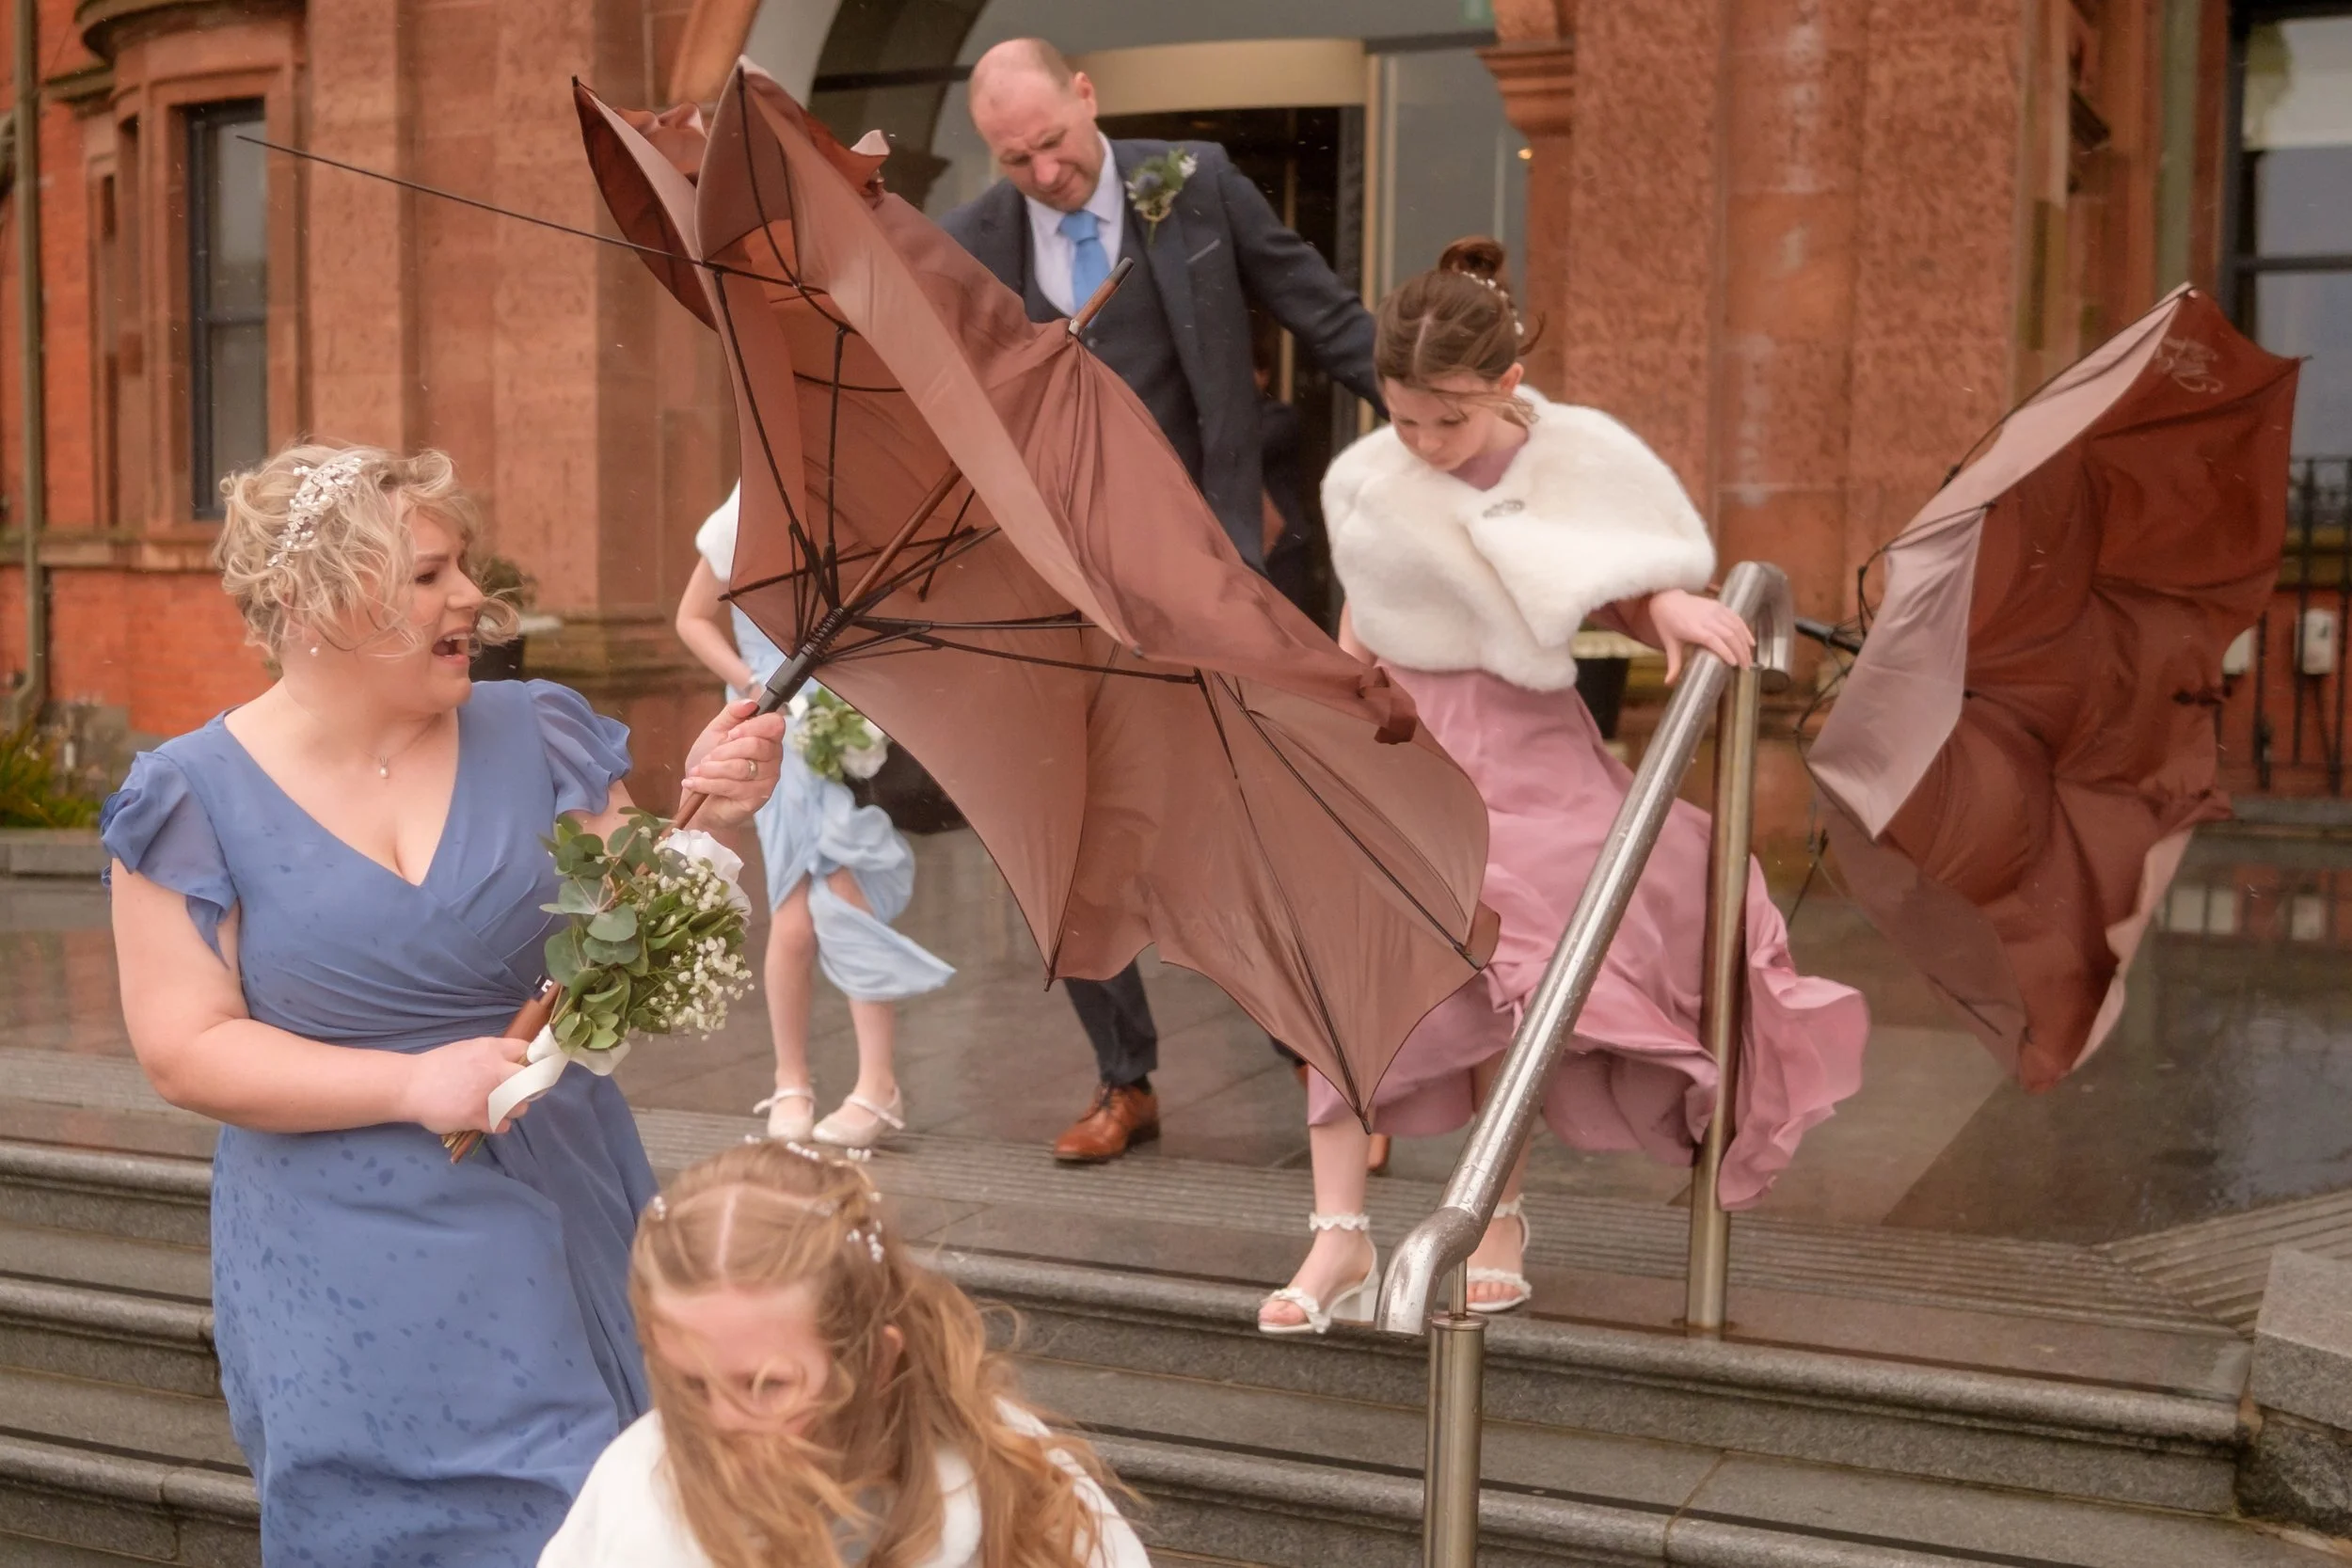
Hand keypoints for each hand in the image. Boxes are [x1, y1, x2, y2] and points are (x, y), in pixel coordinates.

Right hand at [400, 1035, 533, 1134]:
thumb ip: (493, 1055)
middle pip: (532, 1081)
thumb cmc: (438, 1066)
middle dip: (529, 1088)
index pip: (528, 1052)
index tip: (529, 1071)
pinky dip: (498, 1124)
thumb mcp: (468, 1049)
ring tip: (498, 1107)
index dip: (531, 1062)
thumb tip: (517, 1063)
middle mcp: (493, 1070)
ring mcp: (487, 1095)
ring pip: (521, 1107)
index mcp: (491, 1050)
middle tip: (518, 1092)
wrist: (409, 1085)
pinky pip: (503, 1125)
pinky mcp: (477, 1117)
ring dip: (513, 1109)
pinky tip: (487, 1119)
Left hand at [681, 698, 788, 827]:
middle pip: (756, 745)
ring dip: (712, 768)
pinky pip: (733, 786)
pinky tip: (694, 782)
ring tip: (698, 770)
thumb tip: (750, 702)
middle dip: (724, 750)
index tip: (731, 733)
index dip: (753, 726)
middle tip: (708, 757)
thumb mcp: (716, 732)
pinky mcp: (757, 799)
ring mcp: (768, 780)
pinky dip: (707, 783)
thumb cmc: (711, 763)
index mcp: (767, 738)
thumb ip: (732, 714)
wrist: (701, 799)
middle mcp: (773, 758)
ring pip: (741, 767)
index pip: (775, 724)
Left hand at [1649, 589, 1754, 684]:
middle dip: (1740, 652)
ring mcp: (1714, 610)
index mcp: (1693, 629)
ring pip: (1735, 627)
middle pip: (1729, 635)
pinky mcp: (1719, 606)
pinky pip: (1736, 618)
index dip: (1726, 652)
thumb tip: (1668, 683)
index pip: (1714, 640)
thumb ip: (1673, 664)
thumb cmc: (1668, 624)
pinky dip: (1745, 630)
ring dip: (1745, 643)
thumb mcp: (1669, 645)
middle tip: (1745, 667)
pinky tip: (1751, 642)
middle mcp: (1706, 618)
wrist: (1667, 600)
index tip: (1734, 664)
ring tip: (1749, 659)